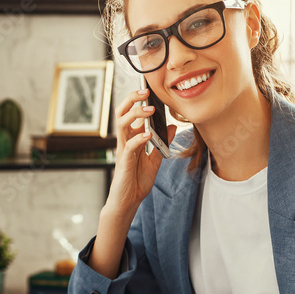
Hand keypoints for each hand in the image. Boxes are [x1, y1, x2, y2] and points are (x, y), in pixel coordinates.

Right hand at [105, 88, 177, 218]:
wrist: (129, 201)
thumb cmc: (137, 181)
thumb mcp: (156, 160)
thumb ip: (163, 143)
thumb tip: (173, 127)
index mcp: (131, 139)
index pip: (131, 114)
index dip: (137, 101)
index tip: (150, 91)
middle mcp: (125, 141)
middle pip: (121, 113)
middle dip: (131, 100)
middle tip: (144, 92)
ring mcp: (123, 151)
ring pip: (121, 125)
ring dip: (135, 115)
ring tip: (149, 110)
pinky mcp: (124, 163)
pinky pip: (129, 147)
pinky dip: (139, 139)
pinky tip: (149, 135)